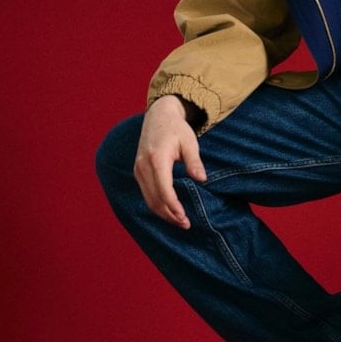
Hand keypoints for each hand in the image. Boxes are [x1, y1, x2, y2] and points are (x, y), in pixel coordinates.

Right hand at [133, 95, 207, 228]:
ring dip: (163, 213)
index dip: (174, 207)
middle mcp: (143, 166)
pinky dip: (157, 205)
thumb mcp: (190, 142)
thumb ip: (194, 161)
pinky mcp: (138, 172)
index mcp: (157, 159)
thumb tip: (202, 179)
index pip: (164, 190)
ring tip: (180, 221)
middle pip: (155, 199)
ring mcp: (138, 170)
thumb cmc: (177, 129)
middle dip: (170, 215)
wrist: (158, 116)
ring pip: (148, 199)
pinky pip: (146, 194)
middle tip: (186, 224)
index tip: (185, 217)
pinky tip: (169, 211)